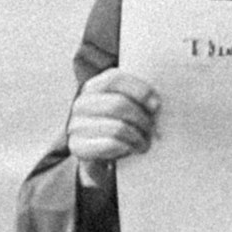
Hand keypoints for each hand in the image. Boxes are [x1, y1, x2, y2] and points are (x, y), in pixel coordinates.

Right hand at [67, 70, 159, 190]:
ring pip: (117, 128)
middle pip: (119, 104)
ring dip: (138, 138)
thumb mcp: (132, 105)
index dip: (140, 90)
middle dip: (142, 119)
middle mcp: (81, 103)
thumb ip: (140, 97)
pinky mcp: (77, 147)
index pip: (115, 78)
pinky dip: (127, 148)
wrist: (104, 153)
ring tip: (143, 142)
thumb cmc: (124, 124)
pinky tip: (131, 149)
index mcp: (94, 87)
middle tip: (151, 130)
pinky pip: (110, 145)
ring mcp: (76, 125)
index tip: (155, 105)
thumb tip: (155, 104)